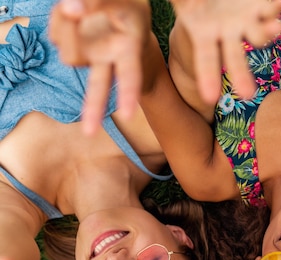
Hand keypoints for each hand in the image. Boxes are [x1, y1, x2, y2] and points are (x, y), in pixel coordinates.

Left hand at [49, 0, 150, 134]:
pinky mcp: (74, 46)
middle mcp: (111, 55)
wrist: (120, 2)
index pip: (130, 74)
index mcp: (130, 47)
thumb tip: (71, 10)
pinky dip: (58, 24)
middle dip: (94, 109)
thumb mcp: (120, 1)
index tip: (129, 115)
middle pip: (100, 85)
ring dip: (65, 34)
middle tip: (89, 133)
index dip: (129, 94)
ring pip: (69, 57)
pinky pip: (56, 39)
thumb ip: (97, 2)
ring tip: (70, 7)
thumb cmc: (126, 2)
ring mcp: (91, 53)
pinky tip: (68, 12)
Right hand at [169, 0, 280, 105]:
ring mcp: (245, 22)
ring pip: (257, 33)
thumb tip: (176, 2)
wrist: (212, 4)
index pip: (205, 60)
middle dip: (240, 74)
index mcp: (203, 36)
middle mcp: (227, 34)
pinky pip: (270, 7)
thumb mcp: (183, 7)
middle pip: (234, 56)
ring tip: (277, 27)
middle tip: (248, 94)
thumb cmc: (193, 7)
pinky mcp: (258, 8)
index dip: (207, 77)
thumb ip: (181, 5)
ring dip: (267, 32)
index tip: (210, 98)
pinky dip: (278, 5)